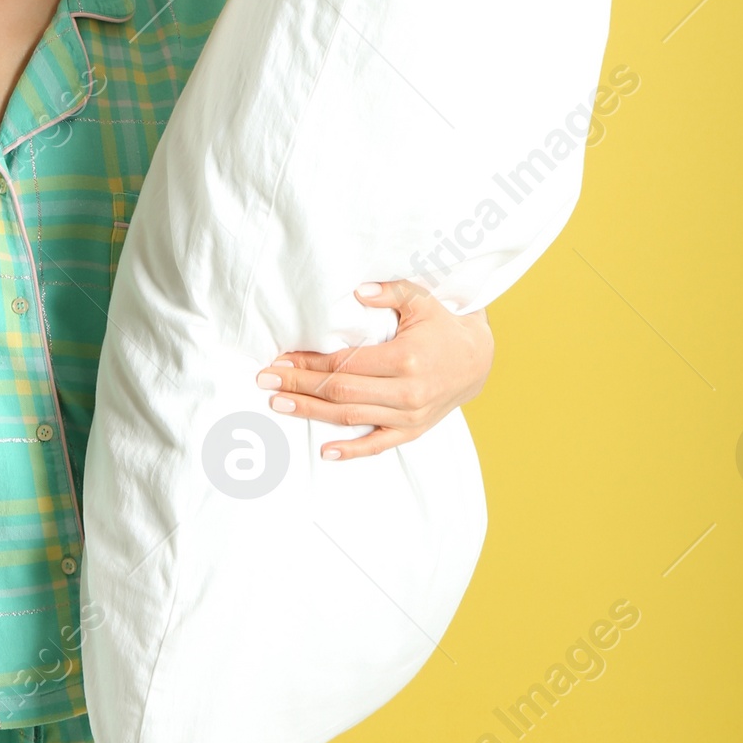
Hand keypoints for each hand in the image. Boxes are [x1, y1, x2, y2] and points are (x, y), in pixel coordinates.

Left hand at [256, 279, 494, 460]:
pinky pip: (378, 445)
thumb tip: (358, 292)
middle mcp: (406, 392)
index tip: (281, 358)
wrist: (477, 359)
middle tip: (265, 380)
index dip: (309, 362)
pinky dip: (351, 451)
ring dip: (311, 412)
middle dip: (299, 386)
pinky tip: (325, 452)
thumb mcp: (421, 299)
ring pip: (351, 418)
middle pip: (340, 392)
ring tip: (278, 403)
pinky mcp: (413, 431)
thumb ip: (389, 291)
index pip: (344, 364)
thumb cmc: (443, 324)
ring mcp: (409, 416)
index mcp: (405, 359)